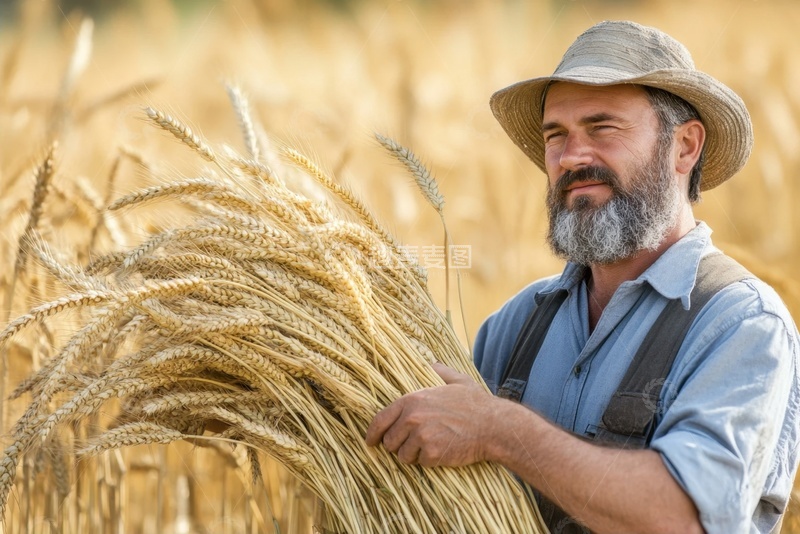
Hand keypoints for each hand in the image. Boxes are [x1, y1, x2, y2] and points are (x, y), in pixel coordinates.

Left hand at [365, 362, 496, 466]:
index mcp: (412, 400)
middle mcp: (412, 417)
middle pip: (389, 441)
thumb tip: (431, 363)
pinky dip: (429, 461)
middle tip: (415, 443)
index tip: (371, 441)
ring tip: (431, 446)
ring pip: (402, 455)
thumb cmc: (475, 403)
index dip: (373, 433)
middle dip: (399, 445)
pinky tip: (442, 451)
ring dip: (413, 455)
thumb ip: (439, 372)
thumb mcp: (456, 380)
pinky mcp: (431, 453)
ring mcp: (421, 436)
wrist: (493, 425)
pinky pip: (420, 463)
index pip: (380, 419)